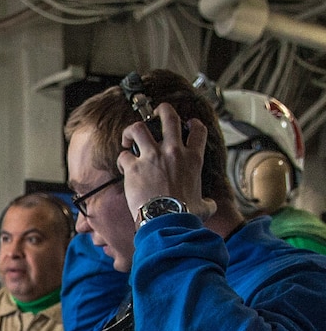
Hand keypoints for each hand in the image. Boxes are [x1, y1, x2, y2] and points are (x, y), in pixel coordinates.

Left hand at [117, 103, 215, 223]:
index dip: (191, 123)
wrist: (167, 221)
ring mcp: (152, 157)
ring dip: (131, 130)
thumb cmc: (185, 215)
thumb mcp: (204, 206)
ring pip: (138, 128)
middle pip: (168, 116)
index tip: (186, 124)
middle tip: (155, 113)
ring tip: (128, 138)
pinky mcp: (134, 167)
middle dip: (161, 110)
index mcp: (192, 159)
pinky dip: (121, 159)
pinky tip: (122, 166)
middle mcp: (173, 152)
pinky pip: (123, 155)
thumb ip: (207, 201)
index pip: (197, 129)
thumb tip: (209, 205)